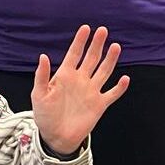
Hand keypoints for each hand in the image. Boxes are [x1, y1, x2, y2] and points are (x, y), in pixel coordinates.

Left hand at [30, 26, 129, 154]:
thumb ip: (42, 76)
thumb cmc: (44, 114)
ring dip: (110, 60)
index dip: (80, 41)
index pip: (74, 54)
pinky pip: (112, 94)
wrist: (55, 136)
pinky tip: (125, 78)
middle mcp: (80, 80)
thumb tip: (42, 56)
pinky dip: (119, 87)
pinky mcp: (99, 104)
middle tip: (103, 30)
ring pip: (104, 71)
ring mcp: (91, 91)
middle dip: (97, 44)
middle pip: (91, 58)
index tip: (86, 28)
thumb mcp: (38, 94)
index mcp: (65, 75)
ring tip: (116, 46)